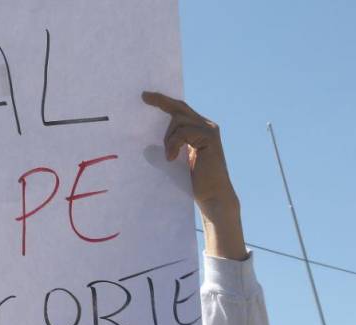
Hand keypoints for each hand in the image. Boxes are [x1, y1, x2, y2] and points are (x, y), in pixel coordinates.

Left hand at [142, 91, 247, 259]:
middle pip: (180, 108)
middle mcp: (207, 126)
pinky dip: (173, 144)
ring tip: (169, 157)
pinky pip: (183, 132)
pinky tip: (171, 158)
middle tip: (144, 96)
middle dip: (161, 101)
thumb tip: (146, 139)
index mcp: (199, 130)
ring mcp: (209, 130)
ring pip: (178, 121)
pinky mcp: (209, 138)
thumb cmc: (191, 182)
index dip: (164, 102)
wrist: (211, 196)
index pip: (180, 111)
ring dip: (167, 138)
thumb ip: (169, 145)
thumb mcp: (176, 159)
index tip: (146, 96)